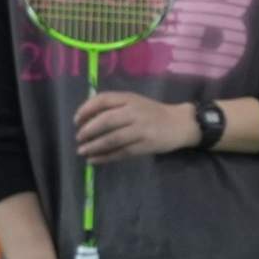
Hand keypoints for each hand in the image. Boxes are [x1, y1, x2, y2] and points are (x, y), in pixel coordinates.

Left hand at [74, 90, 197, 161]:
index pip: (103, 100)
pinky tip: (94, 160)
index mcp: (130, 99)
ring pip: (112, 139)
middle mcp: (135, 112)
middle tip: (78, 138)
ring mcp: (141, 129)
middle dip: (88, 131)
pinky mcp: (146, 145)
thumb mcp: (135, 102)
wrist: (181, 124)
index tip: (76, 120)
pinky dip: (105, 157)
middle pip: (106, 120)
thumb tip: (87, 119)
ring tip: (82, 151)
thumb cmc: (153, 113)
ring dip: (94, 146)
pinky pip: (121, 152)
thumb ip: (115, 107)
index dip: (86, 110)